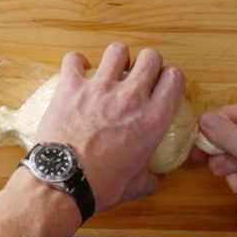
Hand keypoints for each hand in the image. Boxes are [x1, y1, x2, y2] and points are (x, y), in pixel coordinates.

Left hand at [35, 43, 184, 213]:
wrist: (61, 182)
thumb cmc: (101, 186)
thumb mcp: (136, 186)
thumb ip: (151, 176)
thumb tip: (157, 176)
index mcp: (152, 119)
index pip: (175, 78)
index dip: (170, 78)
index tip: (162, 85)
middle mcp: (130, 97)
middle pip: (150, 57)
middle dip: (148, 63)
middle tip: (139, 76)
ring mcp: (99, 88)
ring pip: (117, 50)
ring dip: (117, 59)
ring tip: (111, 71)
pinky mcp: (71, 86)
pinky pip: (74, 59)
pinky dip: (76, 63)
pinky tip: (78, 73)